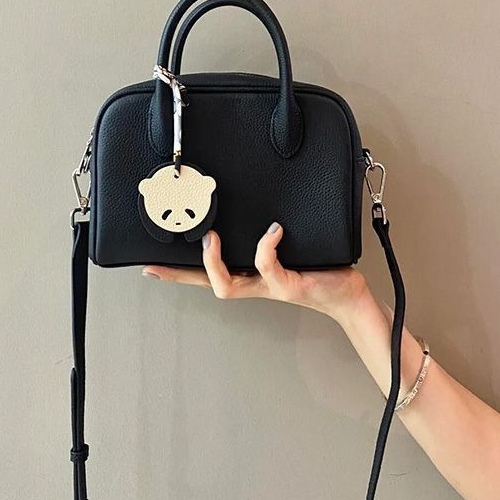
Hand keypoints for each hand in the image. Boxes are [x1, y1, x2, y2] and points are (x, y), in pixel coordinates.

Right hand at [144, 221, 369, 328]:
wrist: (349, 292)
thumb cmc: (321, 269)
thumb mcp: (291, 249)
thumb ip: (272, 236)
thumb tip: (260, 206)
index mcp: (250, 276)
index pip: (207, 275)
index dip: (177, 273)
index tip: (150, 266)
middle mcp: (255, 284)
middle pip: (208, 285)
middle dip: (183, 274)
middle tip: (170, 255)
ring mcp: (270, 287)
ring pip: (229, 285)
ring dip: (215, 262)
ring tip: (212, 238)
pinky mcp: (289, 285)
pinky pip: (269, 267)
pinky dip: (266, 247)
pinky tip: (272, 231)